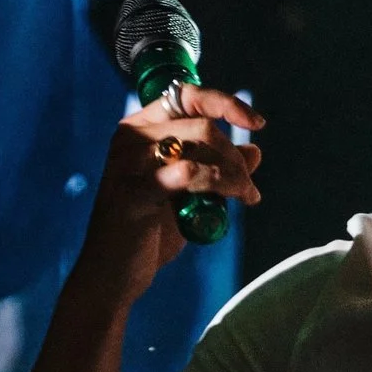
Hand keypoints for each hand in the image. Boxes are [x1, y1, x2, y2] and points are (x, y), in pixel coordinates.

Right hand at [81, 86, 265, 299]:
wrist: (114, 274)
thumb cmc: (150, 231)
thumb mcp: (191, 194)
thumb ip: (218, 168)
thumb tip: (254, 150)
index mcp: (140, 128)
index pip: (188, 96)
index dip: (227, 104)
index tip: (257, 123)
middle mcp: (130, 137)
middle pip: (202, 126)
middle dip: (235, 158)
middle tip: (248, 189)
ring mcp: (127, 162)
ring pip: (198, 147)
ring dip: (233, 174)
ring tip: (246, 196)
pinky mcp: (131, 191)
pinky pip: (185, 174)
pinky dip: (215, 184)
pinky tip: (227, 200)